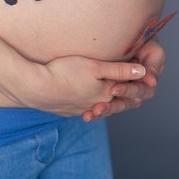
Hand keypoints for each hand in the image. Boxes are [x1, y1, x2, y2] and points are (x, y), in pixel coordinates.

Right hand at [18, 55, 145, 116]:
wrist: (34, 88)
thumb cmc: (64, 72)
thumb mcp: (95, 67)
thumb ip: (119, 70)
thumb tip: (143, 72)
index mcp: (104, 94)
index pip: (125, 89)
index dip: (131, 80)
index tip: (133, 70)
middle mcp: (93, 105)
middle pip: (112, 100)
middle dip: (118, 92)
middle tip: (120, 83)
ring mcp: (77, 110)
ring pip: (95, 105)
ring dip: (100, 100)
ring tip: (100, 90)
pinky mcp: (64, 111)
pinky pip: (79, 107)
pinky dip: (84, 102)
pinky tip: (78, 96)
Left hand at [81, 39, 164, 121]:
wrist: (131, 38)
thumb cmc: (147, 43)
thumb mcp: (153, 52)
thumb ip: (152, 66)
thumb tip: (152, 82)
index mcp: (146, 84)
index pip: (138, 92)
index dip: (126, 91)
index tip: (113, 90)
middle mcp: (135, 92)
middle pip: (125, 103)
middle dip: (111, 106)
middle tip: (98, 108)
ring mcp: (123, 94)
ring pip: (114, 106)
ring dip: (103, 111)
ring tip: (91, 114)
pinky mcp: (110, 93)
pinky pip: (104, 103)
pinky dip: (95, 111)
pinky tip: (85, 114)